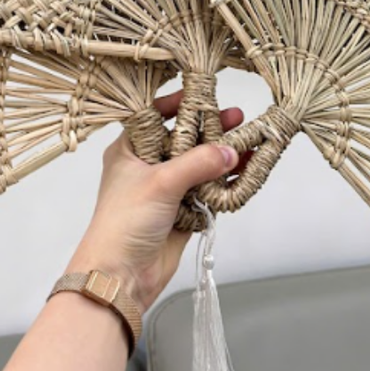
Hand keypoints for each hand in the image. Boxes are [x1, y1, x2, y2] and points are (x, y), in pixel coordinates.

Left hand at [65, 91, 241, 311]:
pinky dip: (224, 185)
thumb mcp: (161, 183)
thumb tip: (228, 151)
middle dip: (210, 131)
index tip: (203, 95)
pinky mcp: (181, 212)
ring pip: (199, 167)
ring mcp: (165, 190)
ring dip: (222, 159)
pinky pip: (207, 193)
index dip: (179, 104)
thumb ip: (198, 163)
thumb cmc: (122, 223)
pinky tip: (244, 173)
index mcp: (130, 150)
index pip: (155, 117)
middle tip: (237, 118)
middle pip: (184, 141)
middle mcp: (147, 166)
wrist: (120, 275)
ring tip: (249, 144)